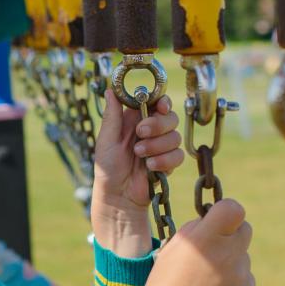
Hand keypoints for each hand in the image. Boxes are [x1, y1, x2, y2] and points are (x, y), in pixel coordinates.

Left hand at [92, 87, 181, 205]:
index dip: (162, 102)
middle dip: (157, 125)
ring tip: (140, 156)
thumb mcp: (106, 139)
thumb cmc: (107, 167)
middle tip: (140, 134)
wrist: (118, 196)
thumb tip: (110, 89)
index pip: (156, 102)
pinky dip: (164, 161)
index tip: (160, 107)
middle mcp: (151, 130)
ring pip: (175, 136)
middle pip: (170, 116)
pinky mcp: (169, 162)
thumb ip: (112, 115)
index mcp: (135, 119)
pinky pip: (178, 155)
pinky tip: (150, 167)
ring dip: (157, 146)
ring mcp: (161, 146)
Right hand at [98, 199, 252, 285]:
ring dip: (230, 263)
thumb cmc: (164, 284)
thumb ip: (197, 230)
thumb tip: (215, 222)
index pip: (234, 208)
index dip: (226, 210)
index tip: (217, 218)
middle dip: (231, 235)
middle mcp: (228, 254)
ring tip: (205, 282)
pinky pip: (245, 280)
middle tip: (214, 248)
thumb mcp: (173, 247)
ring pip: (243, 258)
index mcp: (207, 237)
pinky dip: (233, 285)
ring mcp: (241, 276)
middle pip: (245, 229)